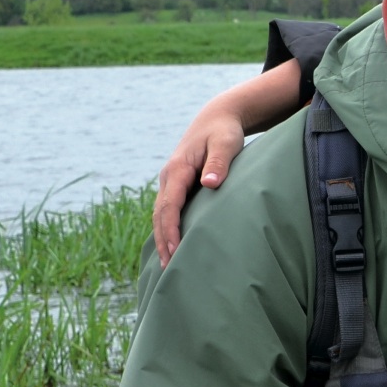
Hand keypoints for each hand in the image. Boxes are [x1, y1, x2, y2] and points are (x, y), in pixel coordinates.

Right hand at [152, 60, 303, 262]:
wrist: (216, 119)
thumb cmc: (224, 132)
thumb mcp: (226, 143)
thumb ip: (219, 163)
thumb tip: (210, 183)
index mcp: (178, 168)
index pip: (170, 204)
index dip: (170, 229)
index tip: (173, 250)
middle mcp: (169, 176)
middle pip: (160, 214)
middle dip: (163, 241)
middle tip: (168, 268)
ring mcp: (170, 181)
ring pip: (161, 214)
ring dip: (162, 238)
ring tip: (167, 265)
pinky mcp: (177, 186)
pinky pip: (168, 211)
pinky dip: (167, 229)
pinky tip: (172, 246)